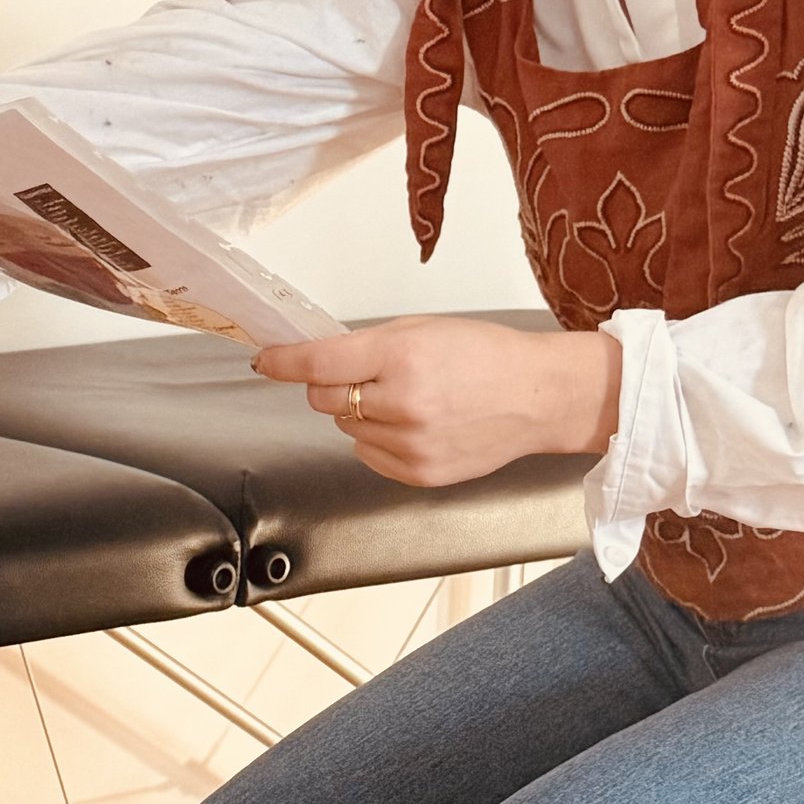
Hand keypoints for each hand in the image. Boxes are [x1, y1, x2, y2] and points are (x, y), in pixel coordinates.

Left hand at [253, 315, 619, 486]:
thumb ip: (367, 346)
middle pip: (324, 398)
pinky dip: (378, 439)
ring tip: (409, 400)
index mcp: (402, 357)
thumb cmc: (486, 356)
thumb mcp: (423, 329)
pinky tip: (415, 425)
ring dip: (361, 413)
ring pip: (345, 428)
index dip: (284, 361)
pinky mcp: (418, 473)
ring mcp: (410, 444)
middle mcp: (403, 404)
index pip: (318, 363)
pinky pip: (368, 455)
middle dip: (332, 384)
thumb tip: (316, 361)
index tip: (267, 360)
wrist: (536, 397)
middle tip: (369, 375)